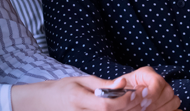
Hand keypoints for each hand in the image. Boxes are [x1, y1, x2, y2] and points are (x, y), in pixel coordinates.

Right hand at [12, 73, 175, 110]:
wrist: (42, 105)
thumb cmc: (63, 90)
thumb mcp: (81, 81)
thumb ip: (103, 85)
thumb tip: (123, 83)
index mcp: (79, 101)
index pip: (108, 106)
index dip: (125, 100)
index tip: (138, 91)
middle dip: (133, 107)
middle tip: (147, 98)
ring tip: (140, 103)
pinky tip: (129, 108)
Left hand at [116, 66, 179, 110]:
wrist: (118, 98)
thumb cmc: (114, 92)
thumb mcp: (111, 88)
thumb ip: (113, 86)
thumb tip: (121, 82)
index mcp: (146, 74)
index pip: (157, 82)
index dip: (151, 93)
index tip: (142, 102)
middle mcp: (158, 81)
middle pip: (168, 92)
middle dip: (155, 103)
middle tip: (143, 109)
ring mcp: (164, 92)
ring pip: (174, 100)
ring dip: (161, 108)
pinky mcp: (166, 103)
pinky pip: (175, 108)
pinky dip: (168, 110)